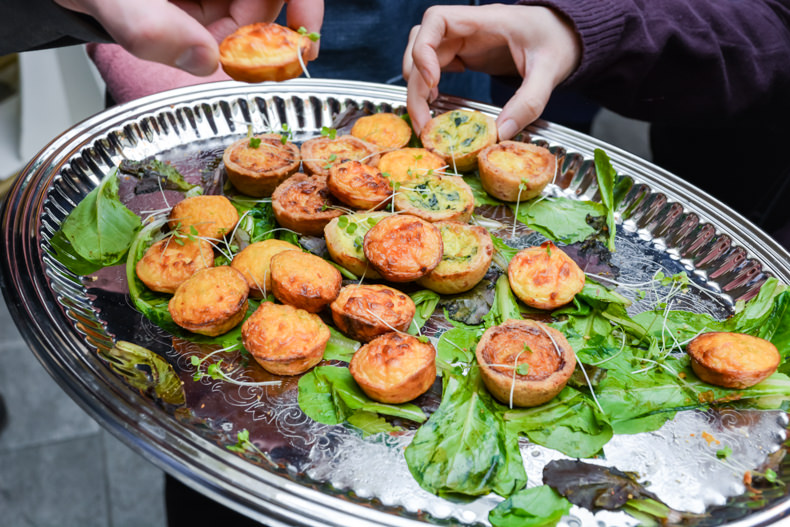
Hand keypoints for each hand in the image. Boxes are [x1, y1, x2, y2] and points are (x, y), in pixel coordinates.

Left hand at [54, 0, 323, 75]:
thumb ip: (149, 25)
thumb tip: (203, 60)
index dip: (305, 4)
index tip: (304, 41)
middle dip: (253, 33)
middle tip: (225, 58)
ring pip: (246, 15)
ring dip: (228, 43)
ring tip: (187, 42)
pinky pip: (223, 24)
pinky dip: (214, 45)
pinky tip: (192, 46)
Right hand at [404, 5, 580, 139]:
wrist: (567, 36)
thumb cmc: (559, 41)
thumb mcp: (550, 72)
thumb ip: (528, 102)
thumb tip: (501, 133)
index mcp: (485, 21)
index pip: (437, 20)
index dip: (424, 48)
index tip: (432, 80)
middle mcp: (468, 28)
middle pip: (420, 45)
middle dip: (415, 83)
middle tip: (423, 120)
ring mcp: (464, 41)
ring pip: (422, 57)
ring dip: (417, 88)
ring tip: (425, 117)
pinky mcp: (465, 54)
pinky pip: (435, 66)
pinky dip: (427, 86)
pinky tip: (435, 103)